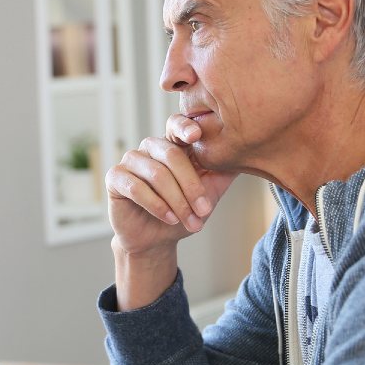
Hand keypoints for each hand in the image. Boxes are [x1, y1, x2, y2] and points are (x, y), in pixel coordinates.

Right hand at [106, 113, 236, 255]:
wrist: (156, 240)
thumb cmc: (183, 212)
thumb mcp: (209, 193)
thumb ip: (223, 173)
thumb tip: (249, 155)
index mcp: (173, 145)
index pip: (177, 124)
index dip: (185, 127)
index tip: (196, 136)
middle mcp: (150, 147)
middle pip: (172, 155)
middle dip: (191, 186)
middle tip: (205, 211)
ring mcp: (131, 160)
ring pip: (156, 173)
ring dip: (177, 201)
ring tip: (189, 221)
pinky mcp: (115, 178)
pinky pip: (136, 187)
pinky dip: (156, 205)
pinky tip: (169, 218)